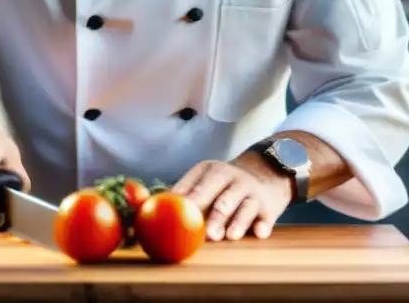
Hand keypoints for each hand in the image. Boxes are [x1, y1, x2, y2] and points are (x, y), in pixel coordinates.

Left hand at [172, 155, 291, 241]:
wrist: (266, 174)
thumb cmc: (223, 186)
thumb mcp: (204, 180)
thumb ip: (178, 194)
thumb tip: (140, 203)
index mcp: (211, 171)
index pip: (197, 186)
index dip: (186, 201)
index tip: (176, 216)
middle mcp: (232, 178)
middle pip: (221, 198)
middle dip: (214, 215)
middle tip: (206, 233)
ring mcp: (251, 192)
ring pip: (244, 207)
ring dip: (237, 222)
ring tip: (229, 236)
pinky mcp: (268, 207)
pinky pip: (266, 217)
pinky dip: (262, 225)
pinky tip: (259, 233)